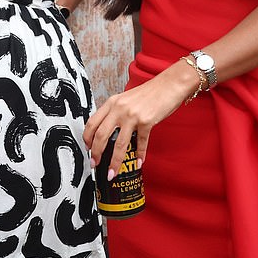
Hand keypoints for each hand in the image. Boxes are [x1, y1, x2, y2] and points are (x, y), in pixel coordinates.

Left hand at [84, 60, 196, 176]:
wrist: (170, 84)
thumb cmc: (151, 92)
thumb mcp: (127, 99)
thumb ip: (116, 112)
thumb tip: (109, 131)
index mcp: (112, 102)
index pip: (92, 122)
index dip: (87, 138)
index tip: (88, 149)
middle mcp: (119, 108)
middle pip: (101, 135)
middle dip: (96, 153)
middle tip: (95, 164)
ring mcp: (132, 115)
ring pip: (119, 144)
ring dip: (114, 162)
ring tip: (113, 173)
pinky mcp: (146, 121)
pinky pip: (140, 143)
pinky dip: (140, 155)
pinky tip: (139, 162)